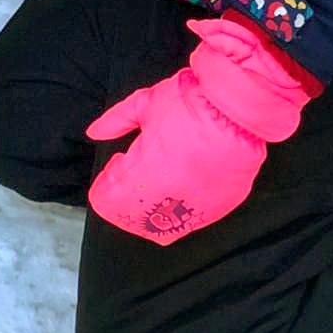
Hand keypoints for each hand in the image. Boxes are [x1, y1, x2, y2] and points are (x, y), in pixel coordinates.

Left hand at [86, 16, 313, 245]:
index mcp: (144, 172)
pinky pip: (192, 222)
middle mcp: (167, 199)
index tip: (111, 173)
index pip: (112, 198)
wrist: (239, 106)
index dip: (105, 190)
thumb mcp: (145, 102)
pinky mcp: (219, 209)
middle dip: (123, 205)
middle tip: (126, 182)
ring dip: (150, 214)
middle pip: (133, 218)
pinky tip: (176, 194)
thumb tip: (93, 133)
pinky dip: (179, 213)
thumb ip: (117, 121)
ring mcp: (195, 208)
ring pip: (162, 230)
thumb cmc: (190, 101)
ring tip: (150, 189)